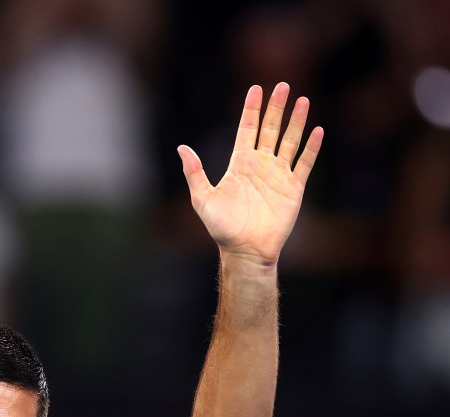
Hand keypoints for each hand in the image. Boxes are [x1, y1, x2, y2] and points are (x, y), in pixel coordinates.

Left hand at [178, 82, 322, 266]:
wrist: (245, 250)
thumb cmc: (222, 228)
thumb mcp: (203, 199)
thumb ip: (194, 173)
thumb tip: (181, 148)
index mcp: (239, 164)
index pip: (247, 129)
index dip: (251, 110)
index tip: (256, 89)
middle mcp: (260, 165)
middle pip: (270, 129)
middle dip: (276, 107)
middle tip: (283, 85)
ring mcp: (277, 175)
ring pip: (289, 141)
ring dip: (296, 121)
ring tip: (302, 99)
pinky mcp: (293, 188)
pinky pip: (303, 163)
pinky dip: (310, 147)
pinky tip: (317, 130)